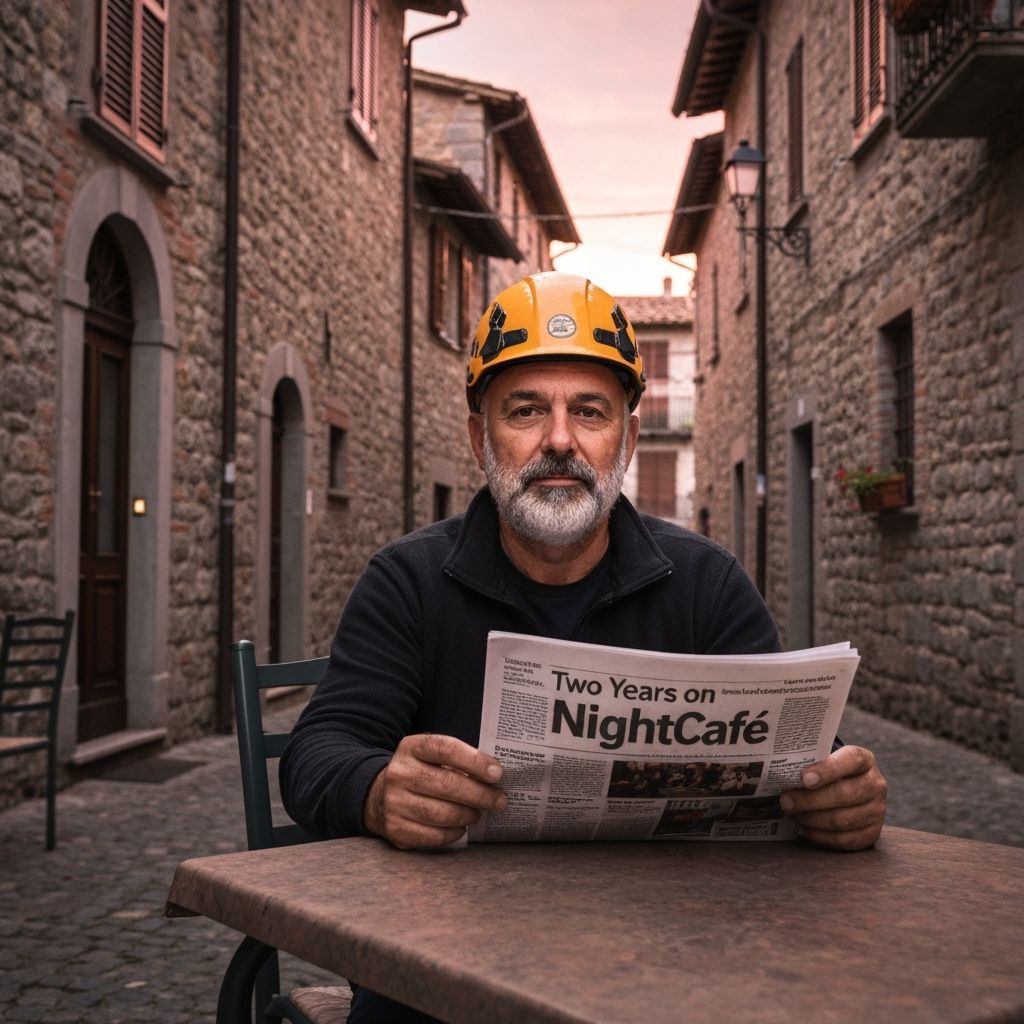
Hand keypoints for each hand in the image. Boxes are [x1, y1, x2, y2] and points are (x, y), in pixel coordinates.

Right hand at [363, 733, 506, 848]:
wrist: (378, 795)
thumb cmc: (419, 773)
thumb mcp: (431, 757)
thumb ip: (459, 761)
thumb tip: (495, 776)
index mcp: (411, 747)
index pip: (446, 748)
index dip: (475, 761)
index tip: (497, 773)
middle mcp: (399, 772)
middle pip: (448, 784)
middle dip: (480, 795)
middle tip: (499, 800)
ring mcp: (394, 802)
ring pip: (442, 813)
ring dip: (468, 815)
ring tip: (478, 813)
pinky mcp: (395, 828)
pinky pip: (433, 835)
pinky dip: (453, 833)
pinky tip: (461, 827)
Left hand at [780, 745, 886, 850]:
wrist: (849, 790)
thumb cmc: (827, 773)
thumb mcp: (823, 761)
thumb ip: (809, 763)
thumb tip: (778, 772)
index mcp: (863, 759)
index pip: (850, 760)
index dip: (827, 770)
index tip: (803, 779)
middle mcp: (876, 784)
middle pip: (844, 794)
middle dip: (810, 800)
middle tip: (786, 802)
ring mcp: (877, 810)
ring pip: (843, 820)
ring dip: (813, 819)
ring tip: (794, 815)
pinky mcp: (873, 833)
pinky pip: (845, 839)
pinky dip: (821, 836)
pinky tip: (805, 829)